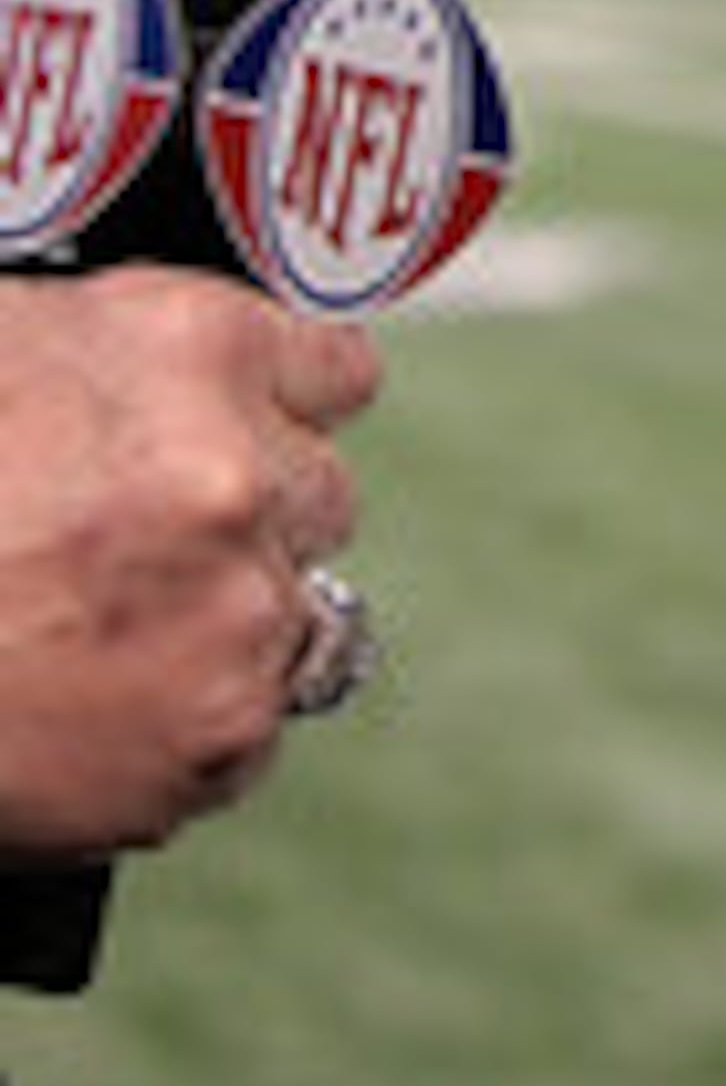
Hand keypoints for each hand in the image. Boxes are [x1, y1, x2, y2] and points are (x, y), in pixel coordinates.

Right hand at [0, 268, 382, 857]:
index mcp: (189, 349)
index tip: (253, 441)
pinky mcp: (216, 736)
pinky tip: (80, 717)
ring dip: (211, 635)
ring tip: (82, 646)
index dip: (281, 414)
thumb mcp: (4, 349)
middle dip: (247, 527)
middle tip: (130, 559)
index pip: (333, 375)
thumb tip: (170, 392)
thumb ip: (118, 367)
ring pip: (292, 622)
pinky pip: (244, 734)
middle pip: (319, 502)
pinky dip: (177, 736)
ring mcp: (235, 612)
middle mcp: (235, 474)